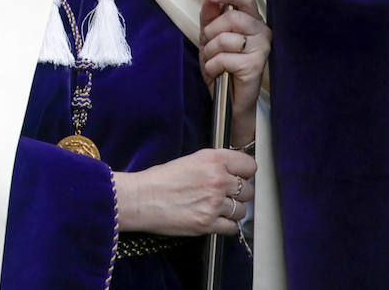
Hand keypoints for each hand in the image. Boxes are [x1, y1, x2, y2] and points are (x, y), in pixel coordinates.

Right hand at [113, 148, 255, 234]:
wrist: (140, 199)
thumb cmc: (157, 181)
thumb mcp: (188, 161)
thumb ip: (212, 165)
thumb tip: (229, 173)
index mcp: (211, 160)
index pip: (248, 165)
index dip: (245, 172)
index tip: (241, 176)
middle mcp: (217, 180)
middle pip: (248, 190)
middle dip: (239, 193)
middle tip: (225, 194)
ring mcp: (214, 203)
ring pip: (242, 211)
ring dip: (231, 211)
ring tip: (215, 208)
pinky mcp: (209, 223)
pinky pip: (232, 228)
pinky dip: (225, 225)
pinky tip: (213, 219)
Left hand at [199, 0, 270, 147]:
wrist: (229, 98)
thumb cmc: (222, 65)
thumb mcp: (210, 36)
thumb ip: (211, 15)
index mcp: (252, 21)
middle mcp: (262, 31)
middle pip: (230, 18)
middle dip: (210, 33)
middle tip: (210, 46)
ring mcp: (261, 48)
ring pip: (224, 38)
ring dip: (210, 52)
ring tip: (215, 61)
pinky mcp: (256, 65)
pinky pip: (223, 57)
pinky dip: (213, 66)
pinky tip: (219, 72)